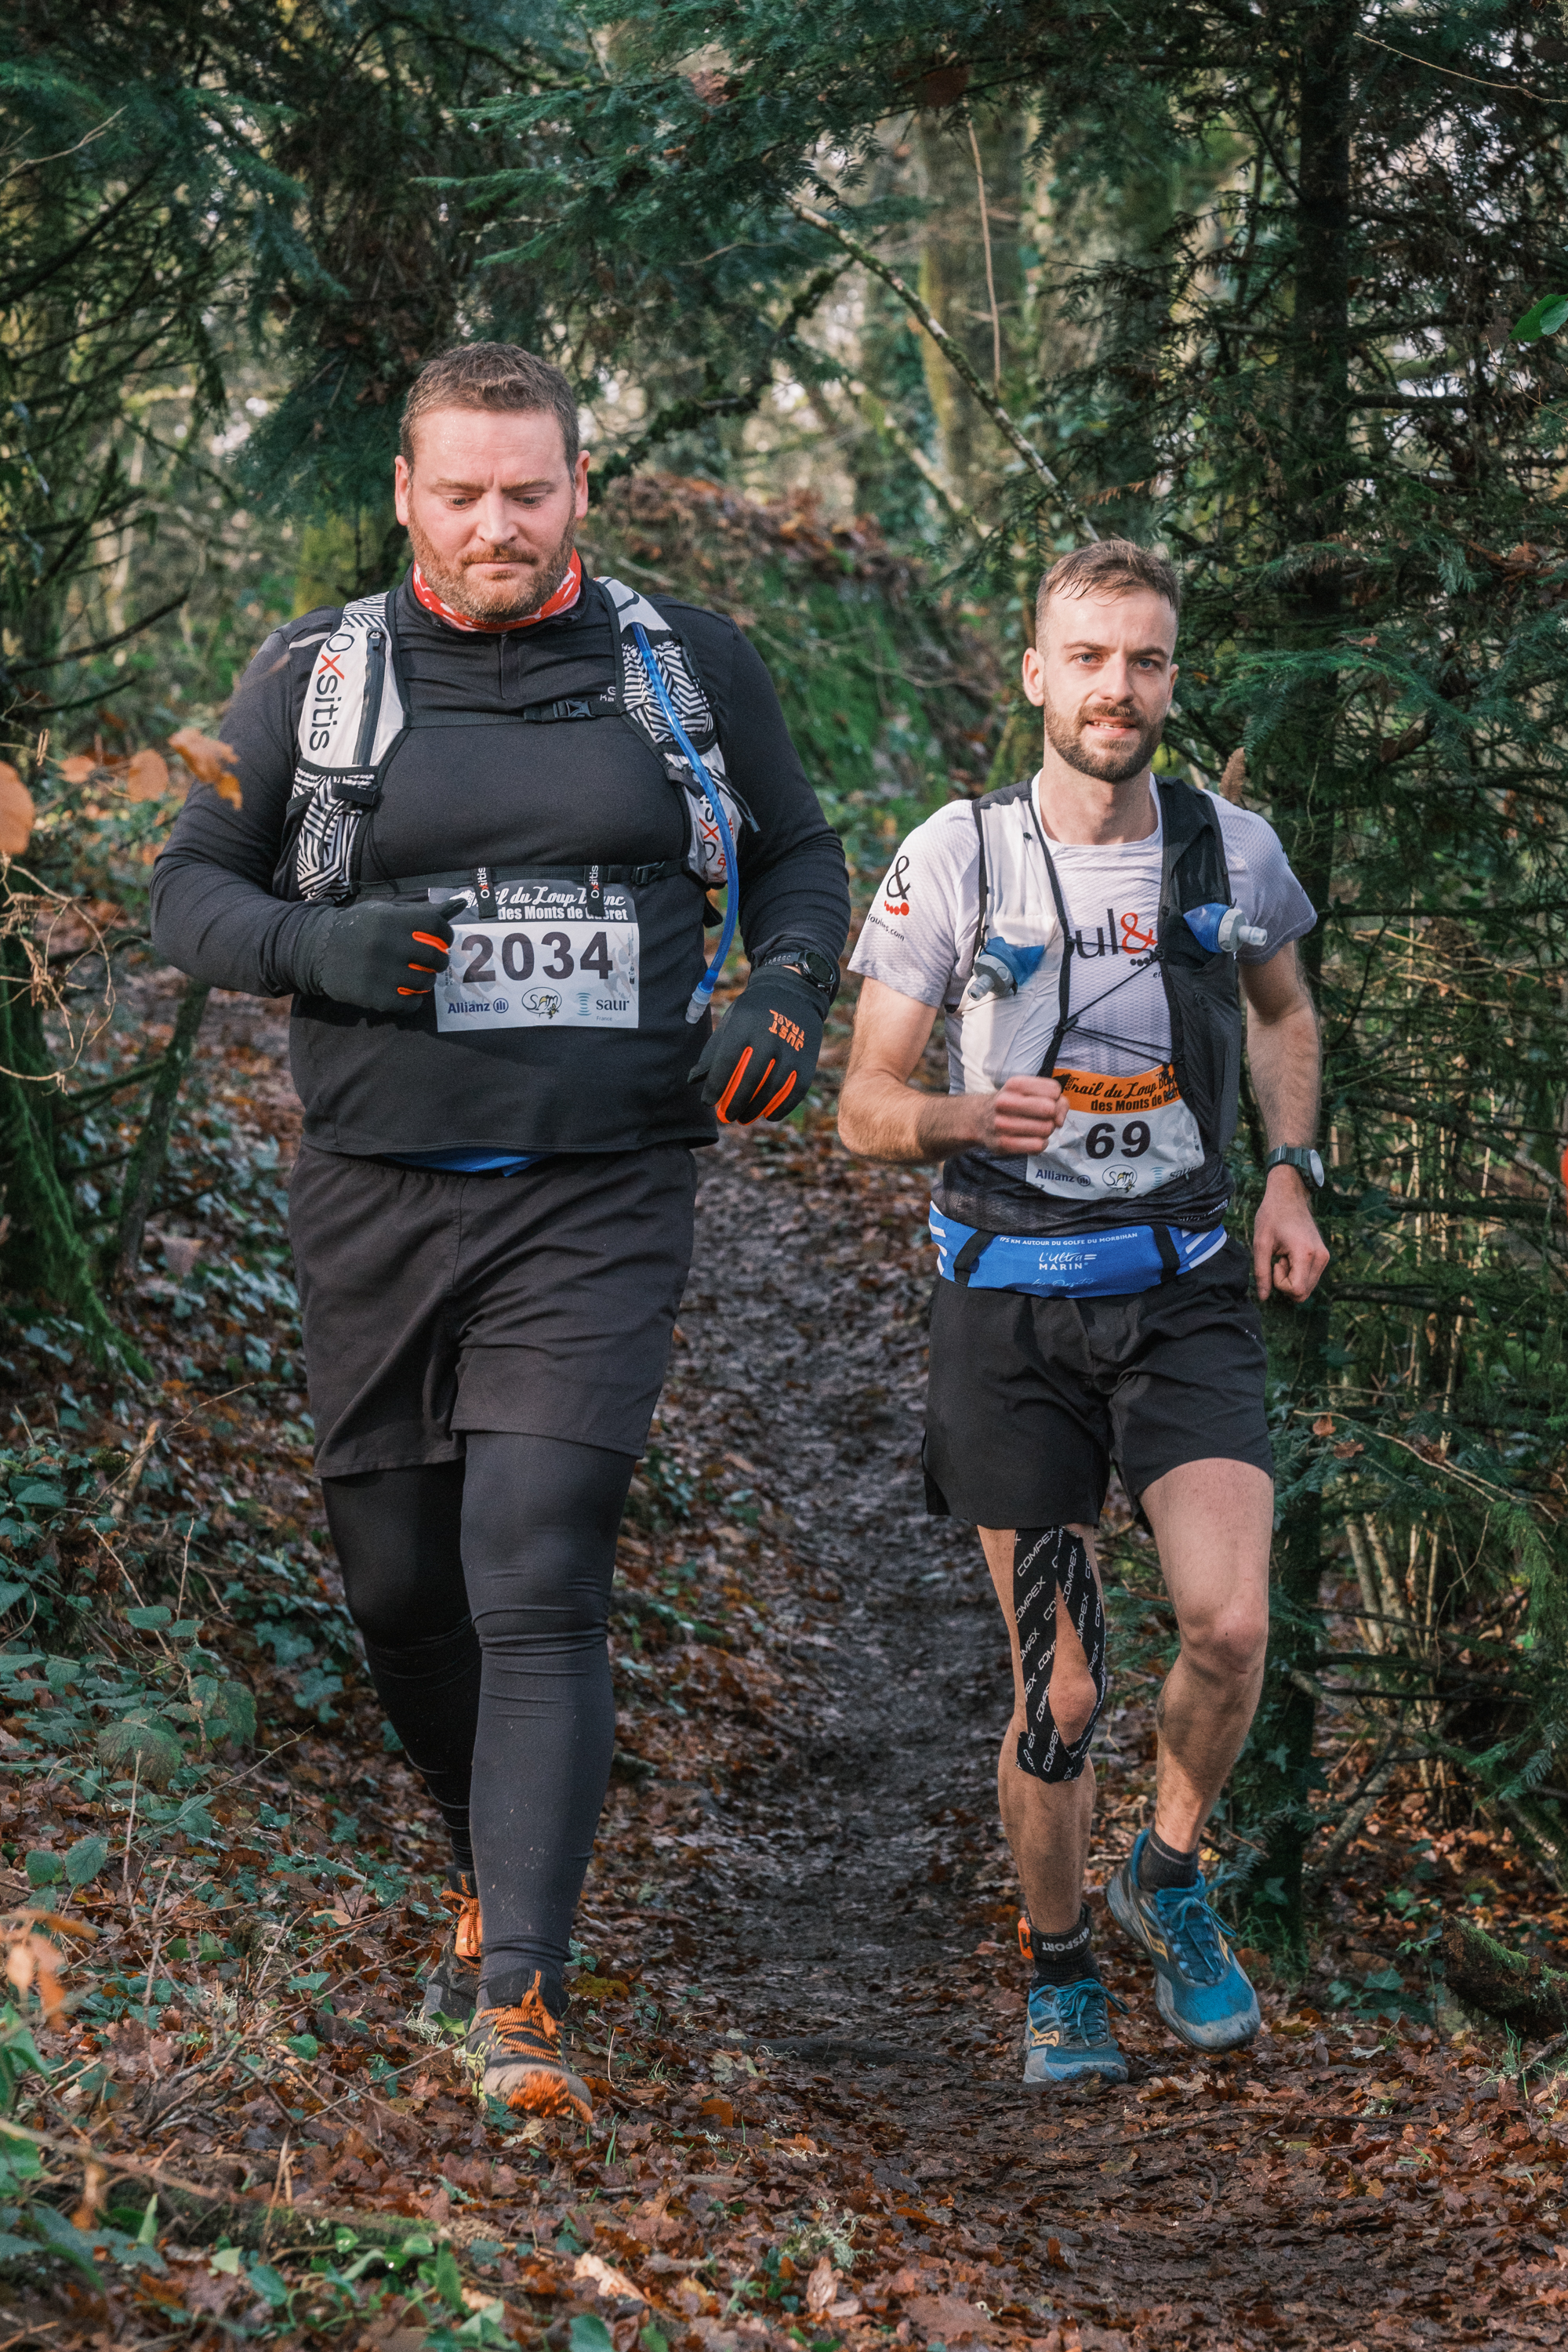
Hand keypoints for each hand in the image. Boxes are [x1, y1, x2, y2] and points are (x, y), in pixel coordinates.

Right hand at [299, 895, 466, 1012]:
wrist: (316, 949)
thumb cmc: (358, 928)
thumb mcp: (385, 911)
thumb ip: (422, 912)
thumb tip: (461, 904)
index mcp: (390, 919)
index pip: (437, 926)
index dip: (446, 935)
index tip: (441, 941)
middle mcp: (386, 944)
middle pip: (436, 958)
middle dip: (438, 961)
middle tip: (430, 962)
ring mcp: (380, 972)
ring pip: (426, 982)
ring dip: (425, 981)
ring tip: (414, 976)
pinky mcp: (373, 996)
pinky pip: (410, 1003)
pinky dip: (412, 1000)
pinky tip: (403, 992)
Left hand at [689, 964, 825, 1122]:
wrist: (794, 991)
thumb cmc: (754, 1012)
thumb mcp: (731, 1022)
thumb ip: (713, 1051)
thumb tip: (693, 1081)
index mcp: (745, 1026)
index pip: (727, 1062)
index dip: (716, 1085)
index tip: (708, 1102)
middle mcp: (769, 1037)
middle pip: (751, 1079)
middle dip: (736, 1103)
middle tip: (727, 1117)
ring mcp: (791, 1049)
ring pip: (772, 1088)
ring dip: (756, 1109)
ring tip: (744, 1118)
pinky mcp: (807, 1060)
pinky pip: (794, 1090)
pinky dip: (781, 1107)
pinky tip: (769, 1115)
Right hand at [969, 1074, 1066, 1156]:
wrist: (980, 1119)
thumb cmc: (1012, 1104)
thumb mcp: (1029, 1091)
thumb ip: (1055, 1099)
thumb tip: (1059, 1120)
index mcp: (1015, 1085)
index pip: (1054, 1090)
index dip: (1056, 1098)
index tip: (1047, 1102)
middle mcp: (1006, 1102)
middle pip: (1050, 1109)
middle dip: (1052, 1115)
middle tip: (1044, 1118)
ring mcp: (1003, 1124)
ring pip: (1046, 1129)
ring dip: (1046, 1131)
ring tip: (1035, 1128)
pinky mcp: (1003, 1144)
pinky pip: (1037, 1146)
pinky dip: (1040, 1144)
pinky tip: (1032, 1139)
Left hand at [1253, 1165, 1329, 1301]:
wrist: (1289, 1195)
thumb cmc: (1272, 1215)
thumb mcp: (1261, 1244)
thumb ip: (1261, 1272)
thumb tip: (1263, 1297)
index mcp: (1306, 1254)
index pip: (1296, 1290)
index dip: (1280, 1283)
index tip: (1275, 1263)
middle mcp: (1320, 1257)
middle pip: (1303, 1293)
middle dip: (1286, 1283)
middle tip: (1279, 1260)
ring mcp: (1324, 1257)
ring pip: (1307, 1287)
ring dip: (1291, 1278)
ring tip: (1284, 1256)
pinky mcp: (1324, 1256)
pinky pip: (1310, 1278)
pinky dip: (1298, 1273)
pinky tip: (1290, 1255)